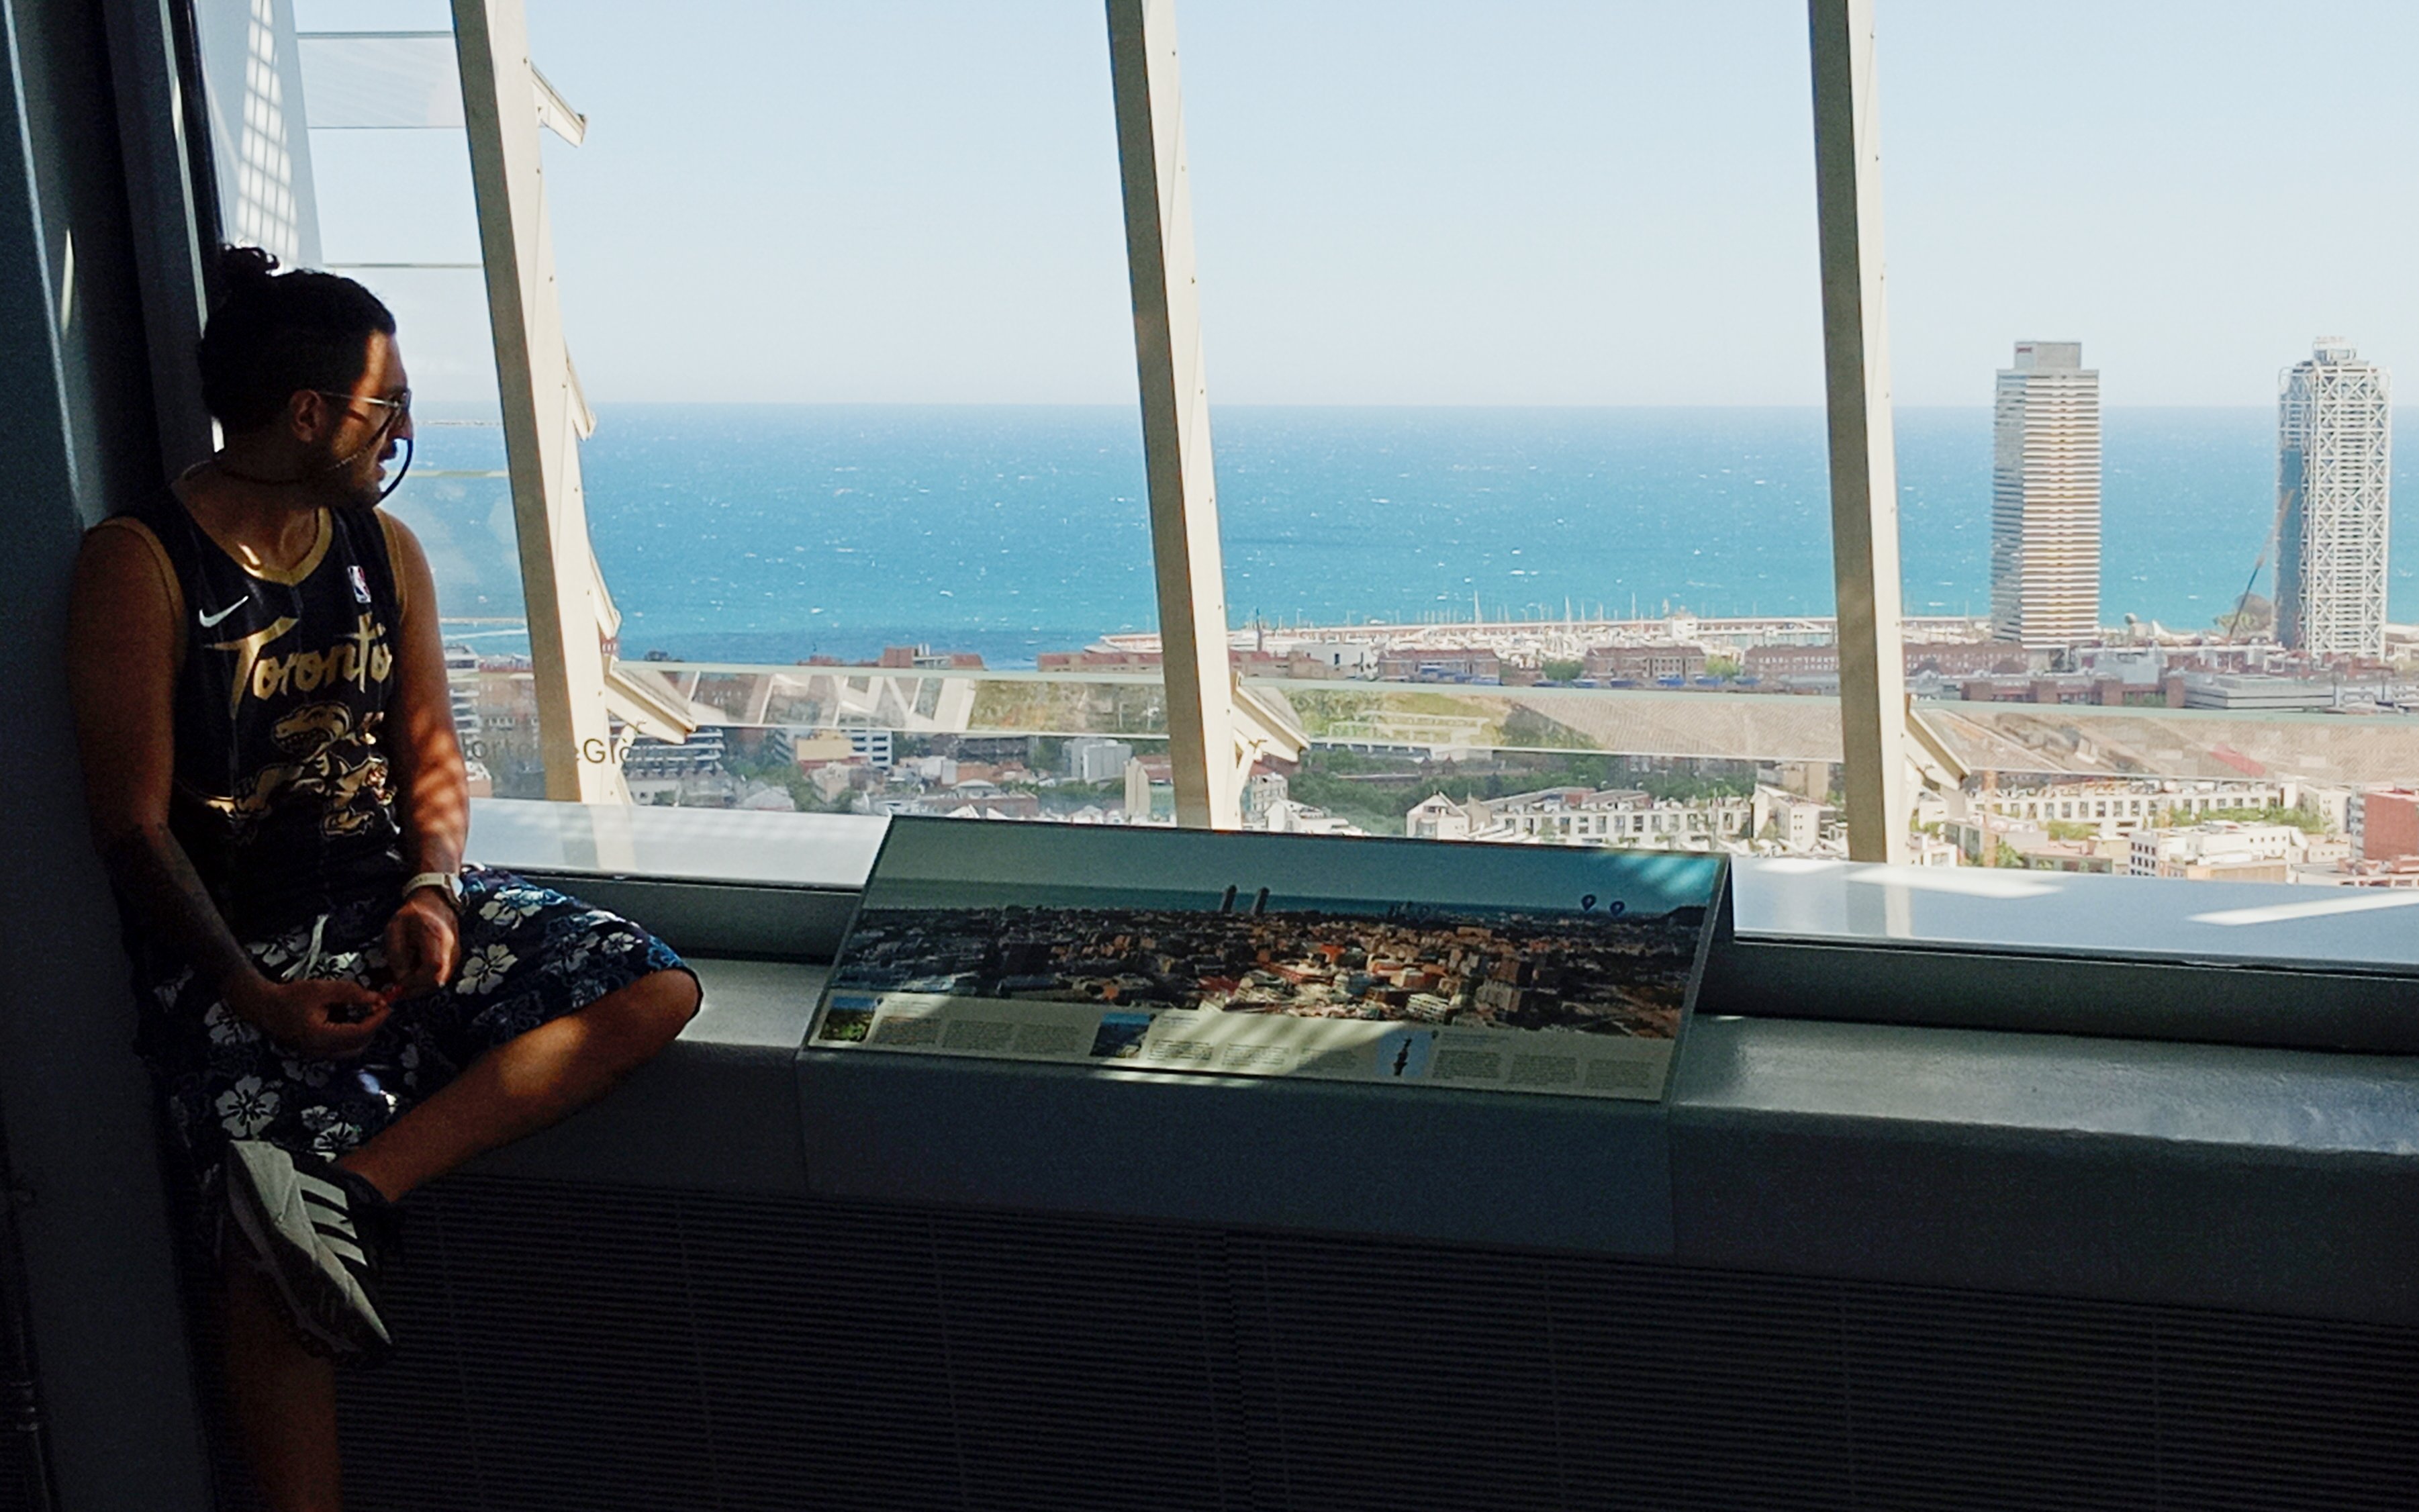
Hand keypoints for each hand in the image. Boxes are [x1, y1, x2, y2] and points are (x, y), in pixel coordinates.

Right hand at [227, 972, 394, 1059]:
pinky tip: (341, 1015)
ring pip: (350, 1049)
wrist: (263, 1006)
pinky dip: (348, 1034)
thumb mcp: (322, 989)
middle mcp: (320, 1051)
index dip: (377, 1020)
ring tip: (357, 1009)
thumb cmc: (289, 997)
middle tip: (376, 1007)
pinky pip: (339, 1047)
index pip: (360, 1033)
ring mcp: (316, 1054)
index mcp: (321, 1037)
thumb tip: (376, 999)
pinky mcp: (314, 1051)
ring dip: (360, 1031)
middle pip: (358, 1045)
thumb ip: (351, 993)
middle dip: (371, 1027)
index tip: (387, 1006)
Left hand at [384, 890, 459, 999]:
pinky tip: (414, 973)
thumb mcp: (395, 929)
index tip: (399, 979)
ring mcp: (455, 956)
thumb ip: (396, 955)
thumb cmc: (413, 914)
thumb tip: (400, 979)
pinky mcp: (454, 960)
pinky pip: (440, 978)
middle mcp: (451, 949)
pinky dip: (425, 980)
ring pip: (439, 983)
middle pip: (437, 981)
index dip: (415, 979)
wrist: (435, 904)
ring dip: (420, 985)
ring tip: (405, 977)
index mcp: (436, 937)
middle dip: (415, 988)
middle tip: (398, 987)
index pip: (433, 967)